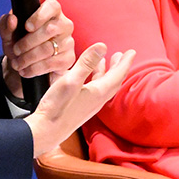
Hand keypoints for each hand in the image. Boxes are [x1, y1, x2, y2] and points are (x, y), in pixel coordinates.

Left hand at [0, 0, 75, 97]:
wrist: (24, 66)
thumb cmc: (19, 45)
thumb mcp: (8, 35)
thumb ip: (6, 24)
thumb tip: (12, 19)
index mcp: (51, 13)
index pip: (52, 6)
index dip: (40, 16)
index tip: (27, 27)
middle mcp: (63, 25)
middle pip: (50, 29)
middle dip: (28, 42)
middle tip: (16, 50)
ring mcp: (68, 42)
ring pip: (49, 48)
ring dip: (29, 58)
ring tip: (18, 63)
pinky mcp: (68, 58)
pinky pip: (52, 63)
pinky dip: (35, 68)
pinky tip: (26, 70)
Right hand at [25, 43, 134, 157]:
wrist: (46, 132)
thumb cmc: (57, 107)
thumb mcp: (71, 80)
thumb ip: (86, 63)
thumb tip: (103, 46)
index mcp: (99, 92)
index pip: (117, 75)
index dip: (125, 62)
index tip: (132, 52)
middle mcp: (98, 100)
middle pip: (113, 80)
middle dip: (118, 67)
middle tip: (121, 55)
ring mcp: (90, 105)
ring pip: (104, 86)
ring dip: (107, 73)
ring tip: (105, 61)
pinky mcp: (82, 108)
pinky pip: (95, 91)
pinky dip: (96, 80)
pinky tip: (88, 77)